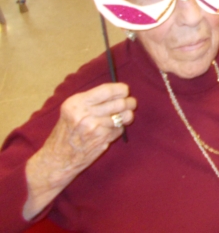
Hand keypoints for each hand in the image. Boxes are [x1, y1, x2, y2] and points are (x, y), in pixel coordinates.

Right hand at [23, 83, 136, 219]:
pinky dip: (118, 129)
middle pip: (119, 103)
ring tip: (125, 116)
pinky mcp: (101, 139)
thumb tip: (117, 91)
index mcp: (76, 103)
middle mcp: (85, 113)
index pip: (107, 90)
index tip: (125, 90)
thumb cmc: (65, 133)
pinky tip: (109, 131)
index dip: (121, 89)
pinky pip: (119, 129)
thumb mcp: (71, 111)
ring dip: (127, 116)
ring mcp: (94, 127)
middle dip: (129, 102)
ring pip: (123, 116)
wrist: (56, 160)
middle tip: (131, 103)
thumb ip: (91, 101)